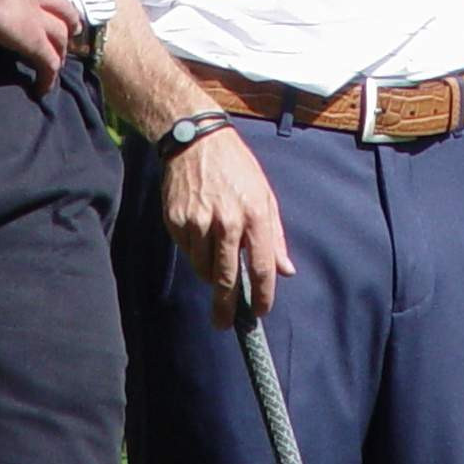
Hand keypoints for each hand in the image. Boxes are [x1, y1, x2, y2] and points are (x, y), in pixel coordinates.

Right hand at [0, 0, 80, 95]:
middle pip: (63, 1)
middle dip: (66, 15)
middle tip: (66, 29)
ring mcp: (35, 16)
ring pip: (64, 30)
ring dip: (64, 44)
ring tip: (60, 59)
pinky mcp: (33, 41)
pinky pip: (49, 63)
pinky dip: (49, 78)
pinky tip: (43, 91)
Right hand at [160, 129, 294, 328]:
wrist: (195, 139)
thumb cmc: (235, 166)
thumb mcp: (264, 194)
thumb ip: (275, 236)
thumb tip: (286, 271)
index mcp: (254, 214)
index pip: (261, 268)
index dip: (261, 296)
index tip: (259, 312)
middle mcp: (227, 221)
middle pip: (226, 278)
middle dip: (226, 306)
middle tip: (224, 323)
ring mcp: (199, 222)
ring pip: (203, 268)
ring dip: (210, 273)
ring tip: (213, 258)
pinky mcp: (177, 220)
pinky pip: (187, 251)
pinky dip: (194, 252)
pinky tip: (198, 233)